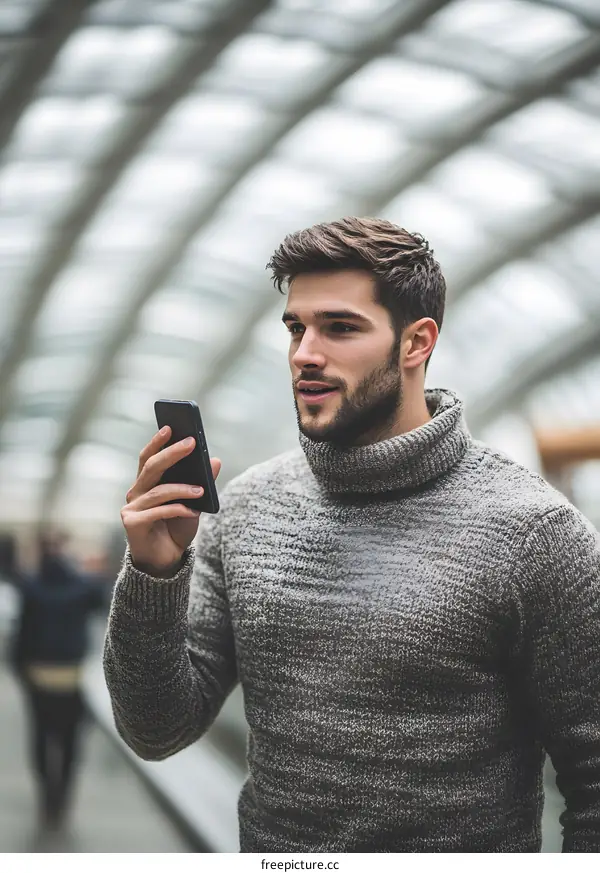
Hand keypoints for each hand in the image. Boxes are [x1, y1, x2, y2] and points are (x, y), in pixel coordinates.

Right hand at [121, 427, 221, 576]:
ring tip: (201, 489)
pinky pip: (157, 512)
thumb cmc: (176, 529)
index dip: (158, 441)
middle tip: (192, 442)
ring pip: (158, 490)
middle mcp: (136, 493)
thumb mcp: (193, 503)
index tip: (171, 426)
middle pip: (152, 467)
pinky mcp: (132, 524)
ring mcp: (131, 508)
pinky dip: (178, 510)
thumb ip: (201, 482)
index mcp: (146, 484)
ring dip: (182, 488)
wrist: (165, 561)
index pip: (148, 457)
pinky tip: (193, 510)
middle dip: (173, 453)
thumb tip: (215, 460)